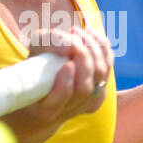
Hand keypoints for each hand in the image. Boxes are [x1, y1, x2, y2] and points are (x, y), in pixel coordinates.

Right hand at [2, 26, 112, 142]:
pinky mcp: (100, 92)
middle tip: (74, 36)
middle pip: (83, 89)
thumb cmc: (36, 65)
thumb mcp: (34, 50)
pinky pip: (107, 70)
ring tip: (80, 32)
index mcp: (45, 109)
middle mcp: (67, 110)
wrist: (46, 82)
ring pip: (99, 79)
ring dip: (93, 50)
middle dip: (83, 59)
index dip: (65, 84)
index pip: (59, 101)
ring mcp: (87, 103)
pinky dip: (103, 50)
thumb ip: (48, 44)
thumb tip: (71, 46)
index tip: (67, 64)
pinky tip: (92, 36)